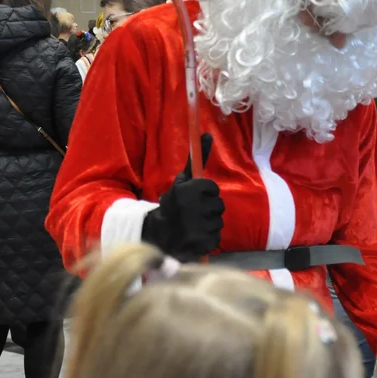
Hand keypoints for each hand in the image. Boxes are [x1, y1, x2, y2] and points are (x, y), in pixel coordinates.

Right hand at [141, 133, 223, 260]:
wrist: (157, 236)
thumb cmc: (173, 204)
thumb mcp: (181, 181)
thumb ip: (196, 159)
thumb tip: (208, 134)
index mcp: (188, 190)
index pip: (213, 188)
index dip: (205, 194)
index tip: (194, 198)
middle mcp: (193, 208)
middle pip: (219, 205)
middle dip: (208, 209)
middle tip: (193, 213)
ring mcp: (199, 228)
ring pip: (219, 222)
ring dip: (209, 224)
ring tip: (193, 226)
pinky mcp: (203, 244)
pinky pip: (217, 238)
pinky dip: (208, 239)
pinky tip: (195, 237)